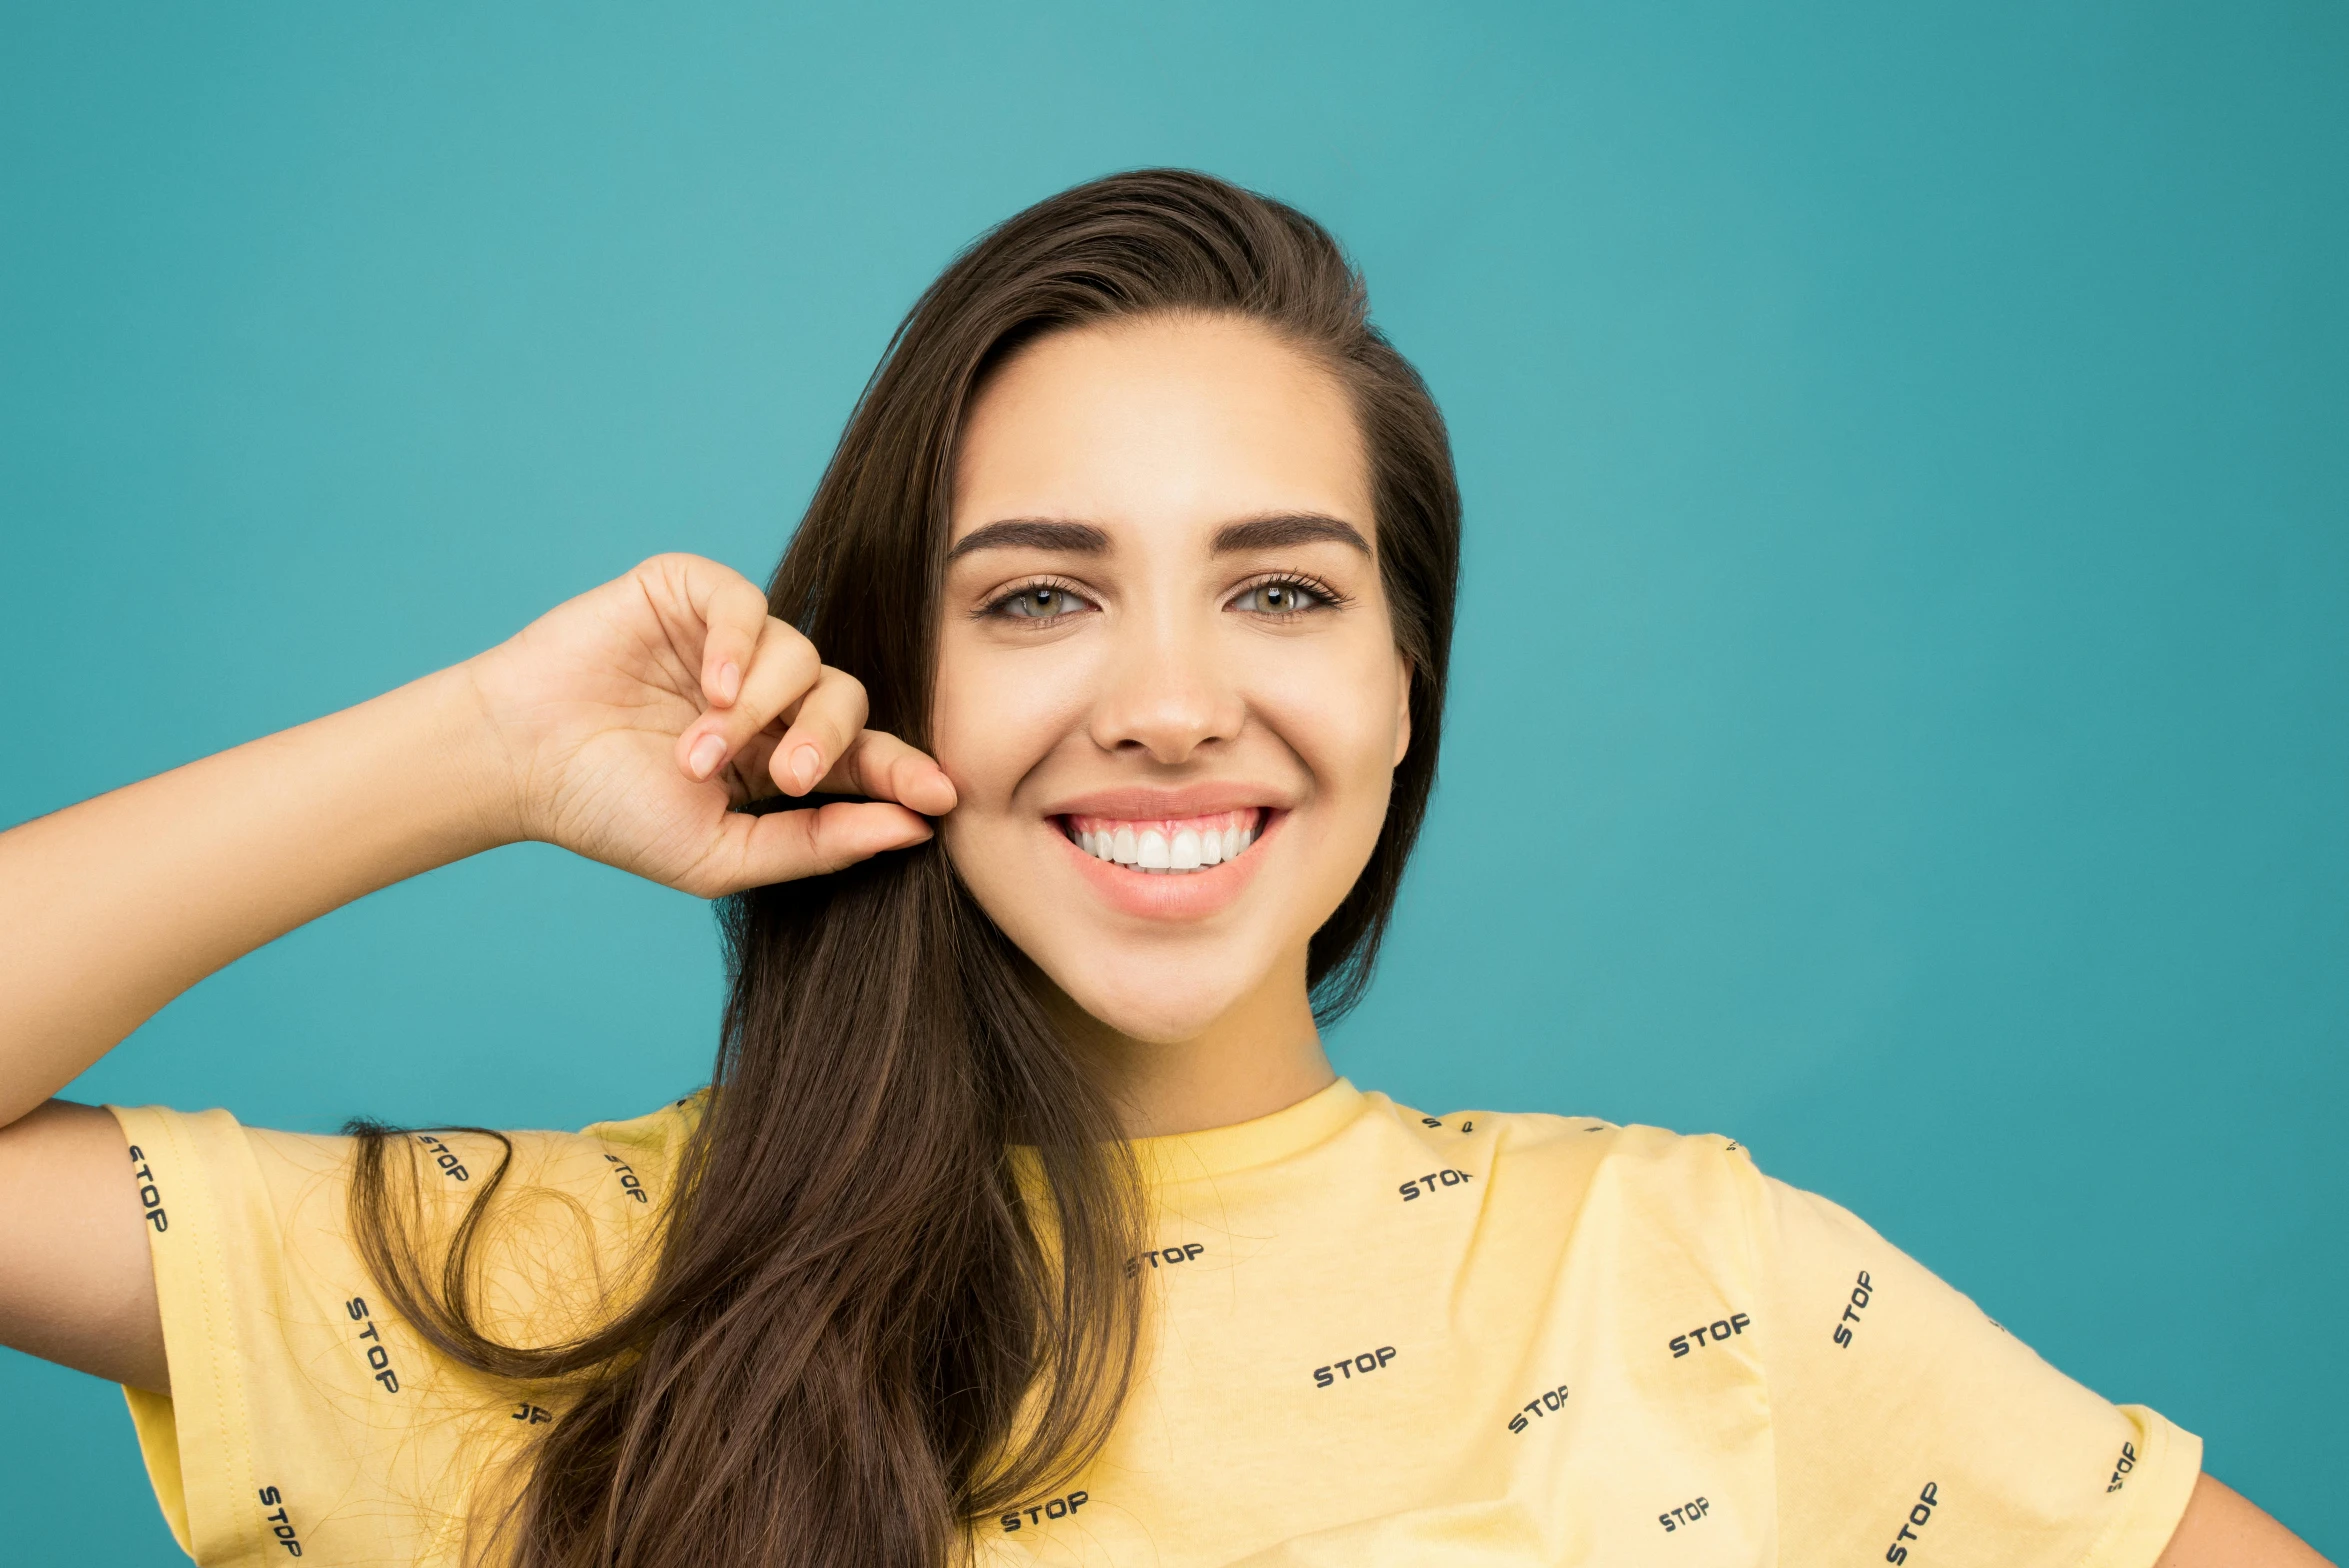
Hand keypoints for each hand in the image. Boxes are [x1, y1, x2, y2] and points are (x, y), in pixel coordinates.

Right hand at [464, 553, 955, 896]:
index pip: (867, 756)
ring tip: (696, 753)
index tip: (942, 797)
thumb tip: (914, 830)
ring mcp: (732, 642)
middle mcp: (768, 694)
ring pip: (801, 654)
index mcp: (782, 756)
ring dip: (756, 711)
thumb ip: (818, 844)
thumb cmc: (613, 814)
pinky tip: (709, 690)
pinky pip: (750, 605)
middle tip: (789, 776)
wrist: (520, 763)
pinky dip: (739, 647)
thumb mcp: (723, 854)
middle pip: (848, 698)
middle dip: (831, 740)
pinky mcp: (690, 594)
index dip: (907, 772)